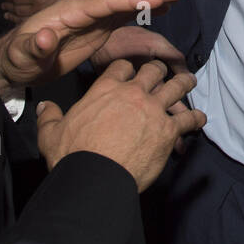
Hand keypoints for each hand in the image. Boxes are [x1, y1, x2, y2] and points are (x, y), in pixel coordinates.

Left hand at [0, 0, 186, 99]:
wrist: (16, 62)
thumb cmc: (17, 58)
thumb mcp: (21, 55)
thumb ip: (33, 47)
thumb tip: (44, 37)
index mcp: (69, 12)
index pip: (103, 2)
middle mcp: (85, 9)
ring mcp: (93, 17)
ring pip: (126, 2)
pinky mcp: (97, 28)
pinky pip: (125, 14)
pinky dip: (144, 8)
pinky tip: (163, 7)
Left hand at [1, 0, 64, 23]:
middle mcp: (37, 7)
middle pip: (18, 9)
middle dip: (9, 7)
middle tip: (4, 6)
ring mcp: (42, 16)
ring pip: (22, 18)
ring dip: (12, 17)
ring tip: (7, 15)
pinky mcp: (48, 22)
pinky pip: (31, 24)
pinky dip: (21, 23)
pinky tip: (18, 22)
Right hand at [36, 60, 206, 189]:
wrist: (95, 176)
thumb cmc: (73, 154)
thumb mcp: (51, 133)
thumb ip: (49, 117)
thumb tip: (44, 107)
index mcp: (105, 89)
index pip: (121, 67)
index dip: (127, 67)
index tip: (131, 71)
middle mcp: (133, 94)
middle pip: (152, 71)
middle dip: (158, 69)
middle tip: (162, 71)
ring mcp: (153, 110)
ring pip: (176, 88)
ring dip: (184, 83)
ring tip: (190, 81)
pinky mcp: (167, 130)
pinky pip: (187, 119)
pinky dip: (195, 118)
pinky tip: (199, 119)